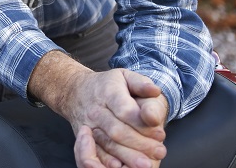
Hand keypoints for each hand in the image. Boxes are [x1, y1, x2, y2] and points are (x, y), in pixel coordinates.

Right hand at [28, 52, 166, 167]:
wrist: (76, 92)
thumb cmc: (107, 86)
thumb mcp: (125, 76)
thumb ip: (142, 83)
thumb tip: (155, 91)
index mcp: (108, 92)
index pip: (125, 110)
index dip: (143, 124)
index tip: (160, 133)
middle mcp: (96, 110)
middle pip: (117, 130)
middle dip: (140, 143)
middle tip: (159, 151)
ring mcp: (89, 126)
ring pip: (108, 144)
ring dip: (129, 156)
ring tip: (147, 163)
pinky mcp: (84, 139)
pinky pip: (96, 153)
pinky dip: (108, 162)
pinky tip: (122, 165)